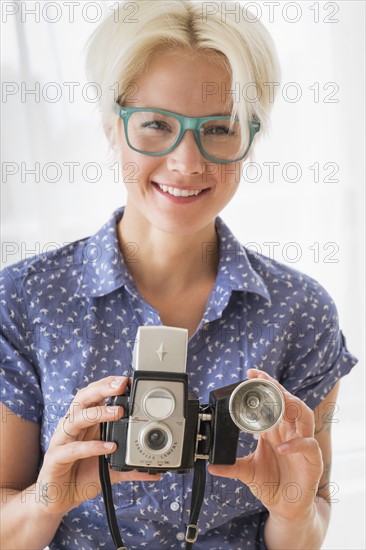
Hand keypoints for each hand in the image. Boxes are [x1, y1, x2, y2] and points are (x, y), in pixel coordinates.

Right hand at [36, 376, 160, 515]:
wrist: (58, 499)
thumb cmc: (82, 475)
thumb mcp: (110, 468)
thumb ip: (131, 466)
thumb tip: (155, 471)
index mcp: (84, 422)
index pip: (93, 395)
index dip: (107, 385)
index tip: (126, 380)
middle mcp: (72, 427)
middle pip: (82, 398)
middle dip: (101, 388)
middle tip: (121, 385)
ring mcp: (61, 442)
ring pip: (75, 419)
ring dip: (98, 413)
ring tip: (118, 412)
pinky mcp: (55, 459)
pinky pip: (72, 449)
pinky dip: (91, 447)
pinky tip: (108, 447)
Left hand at [208, 369, 322, 521]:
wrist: (285, 507)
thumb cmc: (270, 484)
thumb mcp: (247, 472)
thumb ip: (230, 466)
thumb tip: (211, 466)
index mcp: (275, 430)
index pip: (273, 401)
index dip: (265, 386)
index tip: (251, 374)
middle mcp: (290, 432)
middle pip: (289, 401)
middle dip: (277, 387)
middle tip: (263, 379)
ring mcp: (302, 444)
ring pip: (305, 415)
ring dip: (292, 404)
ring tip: (279, 398)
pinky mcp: (312, 460)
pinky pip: (308, 445)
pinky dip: (296, 443)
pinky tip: (281, 447)